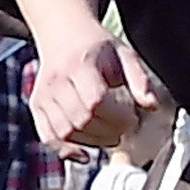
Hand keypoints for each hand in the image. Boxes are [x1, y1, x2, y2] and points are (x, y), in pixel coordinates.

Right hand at [33, 42, 150, 156]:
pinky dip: (65, 150)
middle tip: (123, 131)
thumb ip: (140, 79)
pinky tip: (84, 155)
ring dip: (91, 142)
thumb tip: (152, 106)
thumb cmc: (98, 47)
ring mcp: (43, 95)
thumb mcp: (124, 54)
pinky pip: (48, 136)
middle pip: (80, 119)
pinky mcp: (36, 106)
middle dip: (107, 132)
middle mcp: (56, 81)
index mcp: (80, 65)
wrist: (63, 34)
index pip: (95, 101)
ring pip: (64, 131)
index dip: (117, 118)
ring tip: (109, 137)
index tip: (132, 120)